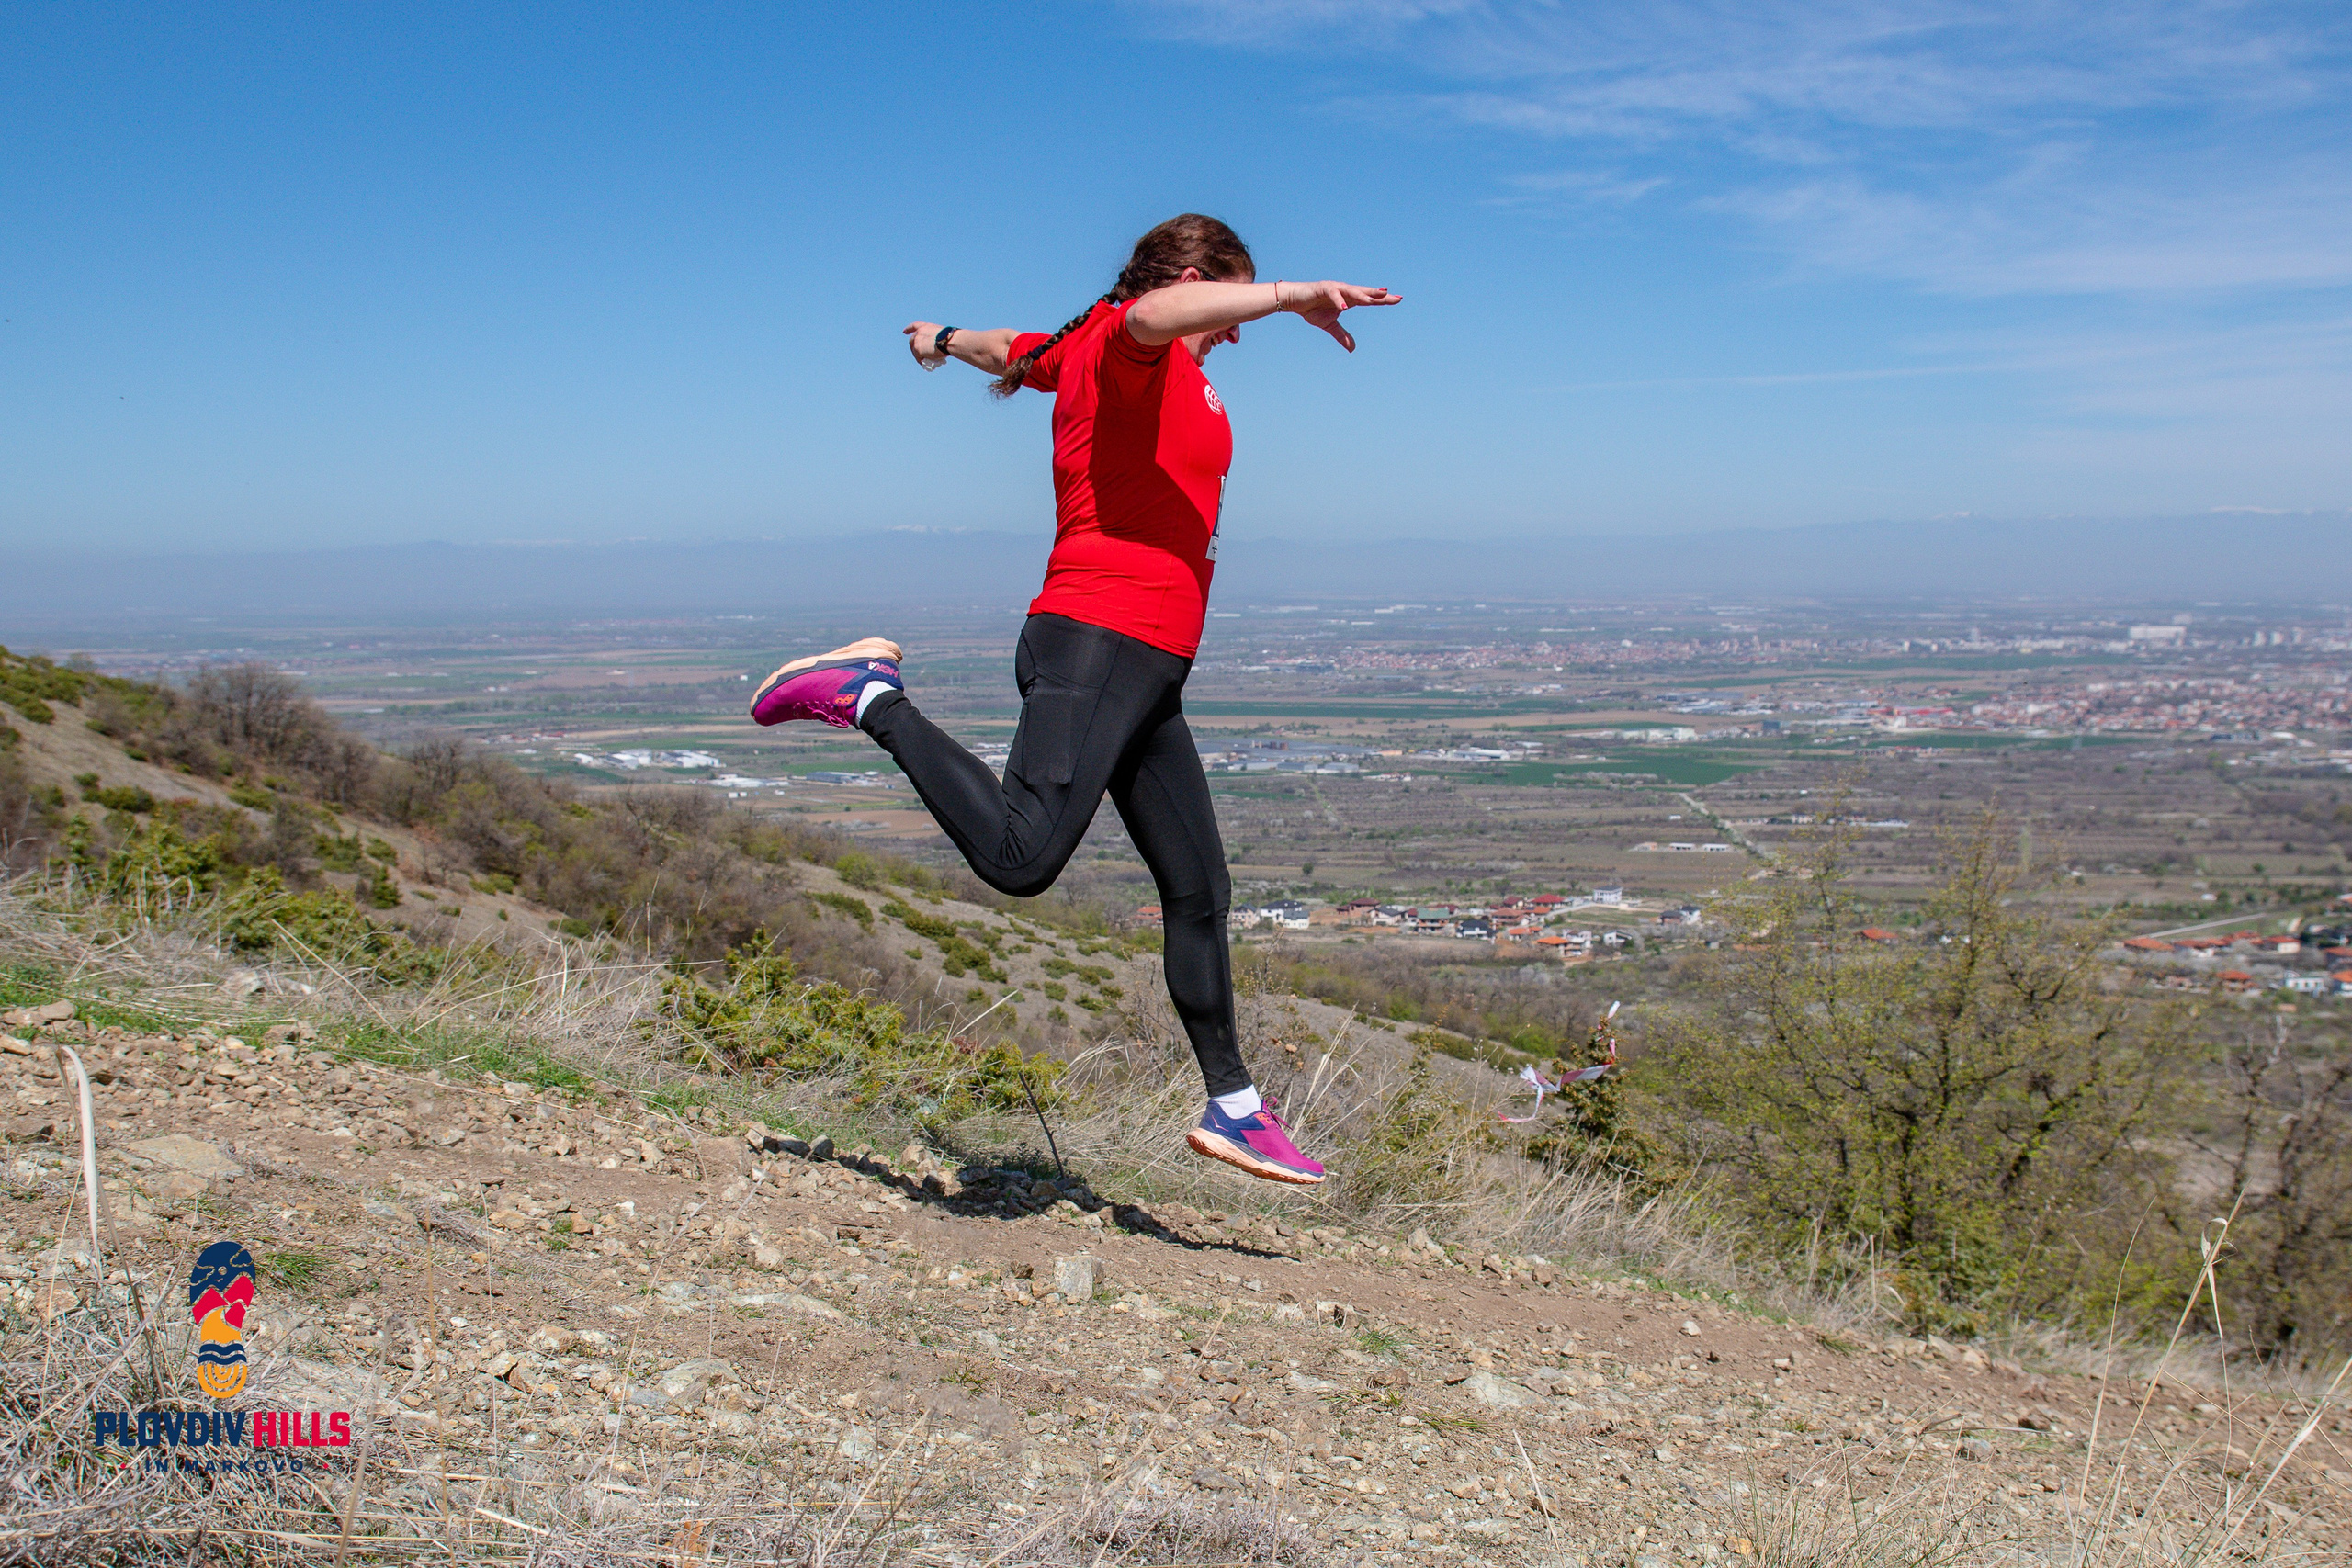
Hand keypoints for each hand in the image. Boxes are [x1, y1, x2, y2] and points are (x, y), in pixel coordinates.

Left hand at [904, 321, 948, 368]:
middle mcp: (919, 332)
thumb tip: (937, 346)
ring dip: (917, 355)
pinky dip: (920, 360)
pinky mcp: (917, 349)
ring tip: (923, 360)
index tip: (904, 332)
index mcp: (925, 326)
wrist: (948, 341)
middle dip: (913, 346)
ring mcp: (917, 341)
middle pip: (912, 340)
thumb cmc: (950, 338)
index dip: (909, 329)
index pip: (914, 326)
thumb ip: (935, 338)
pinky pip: (917, 357)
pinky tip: (923, 363)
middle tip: (916, 353)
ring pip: (914, 350)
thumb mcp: (940, 334)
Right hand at [1272, 281, 1401, 352]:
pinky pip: (1333, 294)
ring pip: (1352, 291)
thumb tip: (1353, 349)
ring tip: (1375, 299)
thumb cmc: (1312, 309)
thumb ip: (1341, 335)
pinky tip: (1344, 306)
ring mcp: (1335, 288)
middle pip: (1365, 293)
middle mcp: (1345, 292)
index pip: (1369, 299)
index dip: (1383, 300)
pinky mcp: (1323, 288)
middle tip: (1394, 297)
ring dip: (1363, 295)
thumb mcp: (1329, 326)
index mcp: (1349, 299)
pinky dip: (1339, 300)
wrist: (1295, 301)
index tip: (1398, 299)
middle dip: (1379, 295)